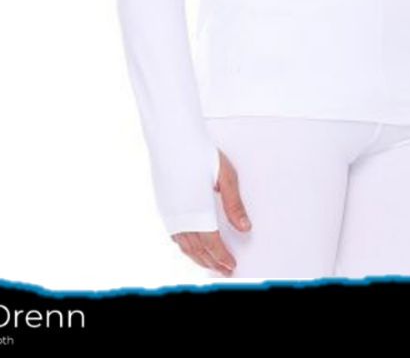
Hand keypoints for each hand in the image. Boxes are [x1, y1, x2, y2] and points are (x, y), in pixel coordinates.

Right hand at [170, 149, 251, 275]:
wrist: (172, 138)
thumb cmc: (200, 153)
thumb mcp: (225, 176)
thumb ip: (234, 205)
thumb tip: (245, 228)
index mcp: (198, 211)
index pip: (212, 244)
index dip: (222, 257)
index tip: (231, 265)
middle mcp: (181, 217)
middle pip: (198, 249)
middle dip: (212, 262)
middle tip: (225, 270)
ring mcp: (169, 213)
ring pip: (184, 246)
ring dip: (198, 258)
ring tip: (210, 264)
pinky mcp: (163, 207)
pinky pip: (174, 236)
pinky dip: (184, 247)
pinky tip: (190, 248)